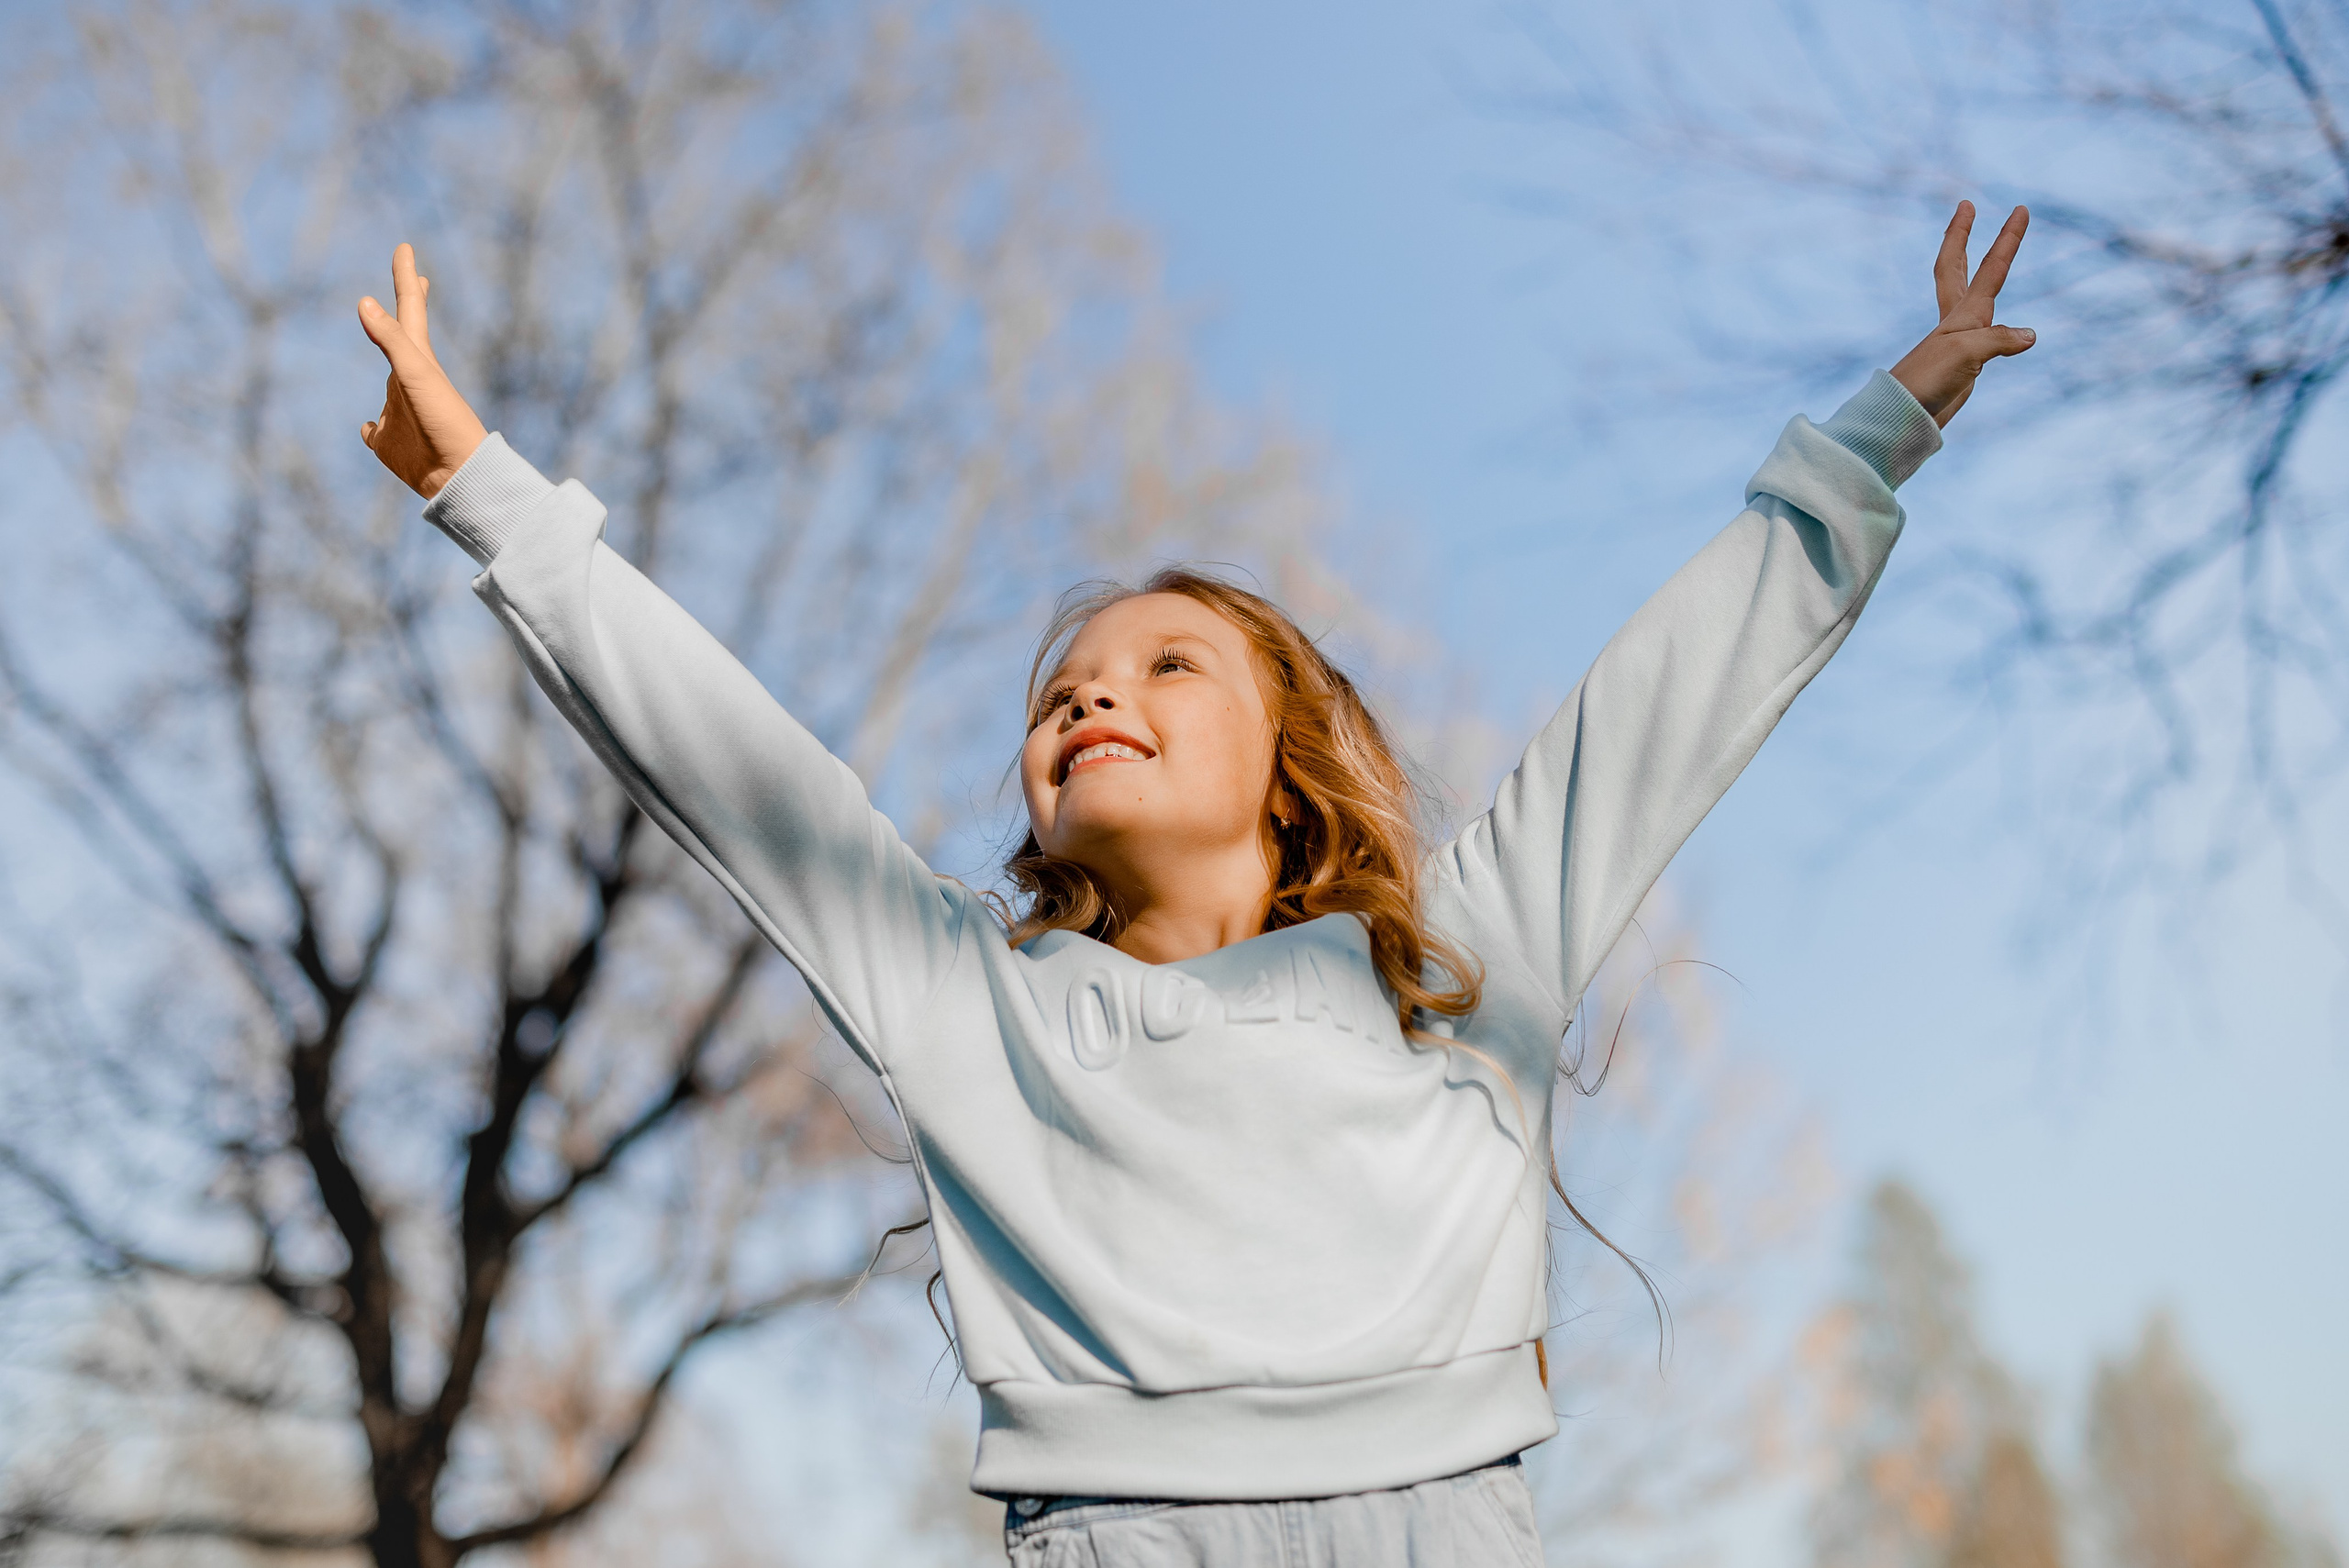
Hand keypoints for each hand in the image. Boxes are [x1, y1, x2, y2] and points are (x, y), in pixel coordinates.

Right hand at [357, 243, 486, 497]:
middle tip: (414, 277)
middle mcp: (407, 381)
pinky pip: (374, 431)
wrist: (459, 475)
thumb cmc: (444, 421)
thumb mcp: (415, 374)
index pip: (410, 308)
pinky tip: (368, 428)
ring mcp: (398, 412)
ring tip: (386, 349)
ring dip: (388, 362)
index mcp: (418, 360)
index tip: (406, 248)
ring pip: (388, 382)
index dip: (405, 277)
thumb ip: (391, 338)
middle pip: (404, 335)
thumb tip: (365, 302)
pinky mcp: (389, 444)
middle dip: (408, 304)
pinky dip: (369, 428)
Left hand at [1890, 202, 2034, 427]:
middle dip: (1962, 236)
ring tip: (1987, 260)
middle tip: (1965, 205)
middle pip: (1958, 269)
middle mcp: (1957, 324)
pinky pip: (1984, 338)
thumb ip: (1998, 340)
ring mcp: (1955, 344)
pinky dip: (1997, 328)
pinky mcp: (1958, 368)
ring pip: (1968, 298)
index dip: (2006, 240)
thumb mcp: (1966, 355)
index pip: (1989, 269)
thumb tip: (2030, 335)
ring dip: (1973, 274)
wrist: (1899, 419)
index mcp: (1961, 316)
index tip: (2020, 209)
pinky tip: (2005, 335)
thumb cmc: (1926, 383)